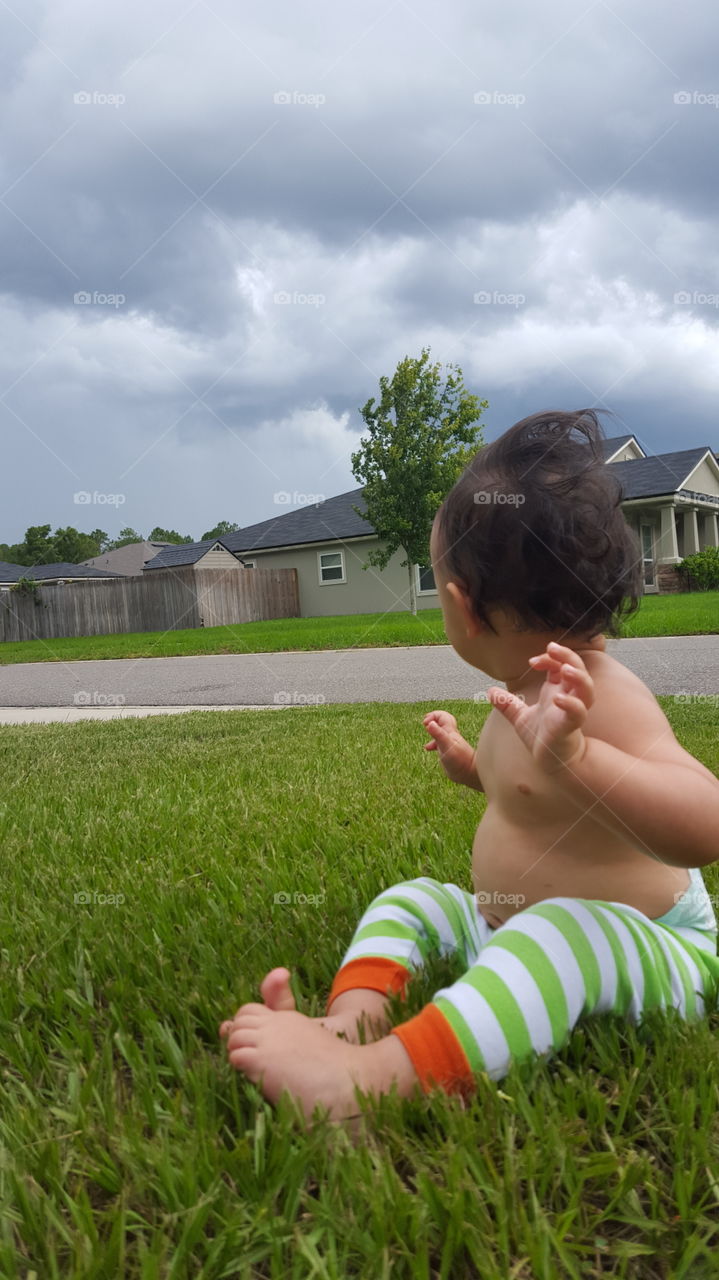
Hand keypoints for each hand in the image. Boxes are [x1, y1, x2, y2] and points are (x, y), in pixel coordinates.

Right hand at [423, 710, 478, 786]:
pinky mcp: (447, 752)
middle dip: (433, 719)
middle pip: (442, 722)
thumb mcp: (446, 745)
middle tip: (425, 722)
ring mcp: (449, 744)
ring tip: (426, 732)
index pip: (442, 716)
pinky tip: (429, 749)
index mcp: (450, 731)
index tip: (426, 723)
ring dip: (432, 731)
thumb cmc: (460, 760)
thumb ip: (438, 734)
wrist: (468, 774)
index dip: (433, 716)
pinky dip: (433, 743)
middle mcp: (450, 736)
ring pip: (440, 733)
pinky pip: (439, 743)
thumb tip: (430, 723)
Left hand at [487, 641, 592, 773]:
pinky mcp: (571, 726)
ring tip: (564, 669)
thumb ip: (507, 704)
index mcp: (558, 690)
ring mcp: (573, 711)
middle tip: (551, 647)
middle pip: (577, 669)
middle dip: (567, 655)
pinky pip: (578, 712)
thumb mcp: (520, 717)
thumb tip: (490, 692)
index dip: (550, 658)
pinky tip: (557, 699)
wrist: (551, 761)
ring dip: (578, 676)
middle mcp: (569, 697)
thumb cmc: (542, 736)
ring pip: (586, 688)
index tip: (532, 661)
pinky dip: (571, 703)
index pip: (560, 664)